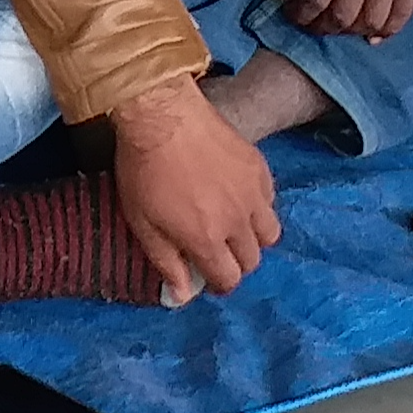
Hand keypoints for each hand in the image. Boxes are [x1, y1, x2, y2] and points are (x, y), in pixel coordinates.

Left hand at [107, 77, 277, 305]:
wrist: (161, 114)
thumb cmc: (143, 169)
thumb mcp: (142, 222)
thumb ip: (166, 262)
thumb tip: (182, 298)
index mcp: (206, 238)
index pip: (228, 279)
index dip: (218, 284)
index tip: (208, 277)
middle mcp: (237, 220)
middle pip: (252, 260)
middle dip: (235, 264)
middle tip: (217, 252)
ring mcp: (252, 192)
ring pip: (270, 233)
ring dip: (253, 239)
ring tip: (233, 229)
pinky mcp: (259, 168)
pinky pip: (270, 200)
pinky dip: (259, 207)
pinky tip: (238, 198)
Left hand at [266, 0, 412, 41]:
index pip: (317, 1)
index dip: (303, 16)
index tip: (298, 15)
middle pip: (345, 16)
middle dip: (327, 27)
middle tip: (320, 23)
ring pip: (374, 20)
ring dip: (355, 31)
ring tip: (346, 25)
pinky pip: (404, 13)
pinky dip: (387, 30)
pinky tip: (373, 31)